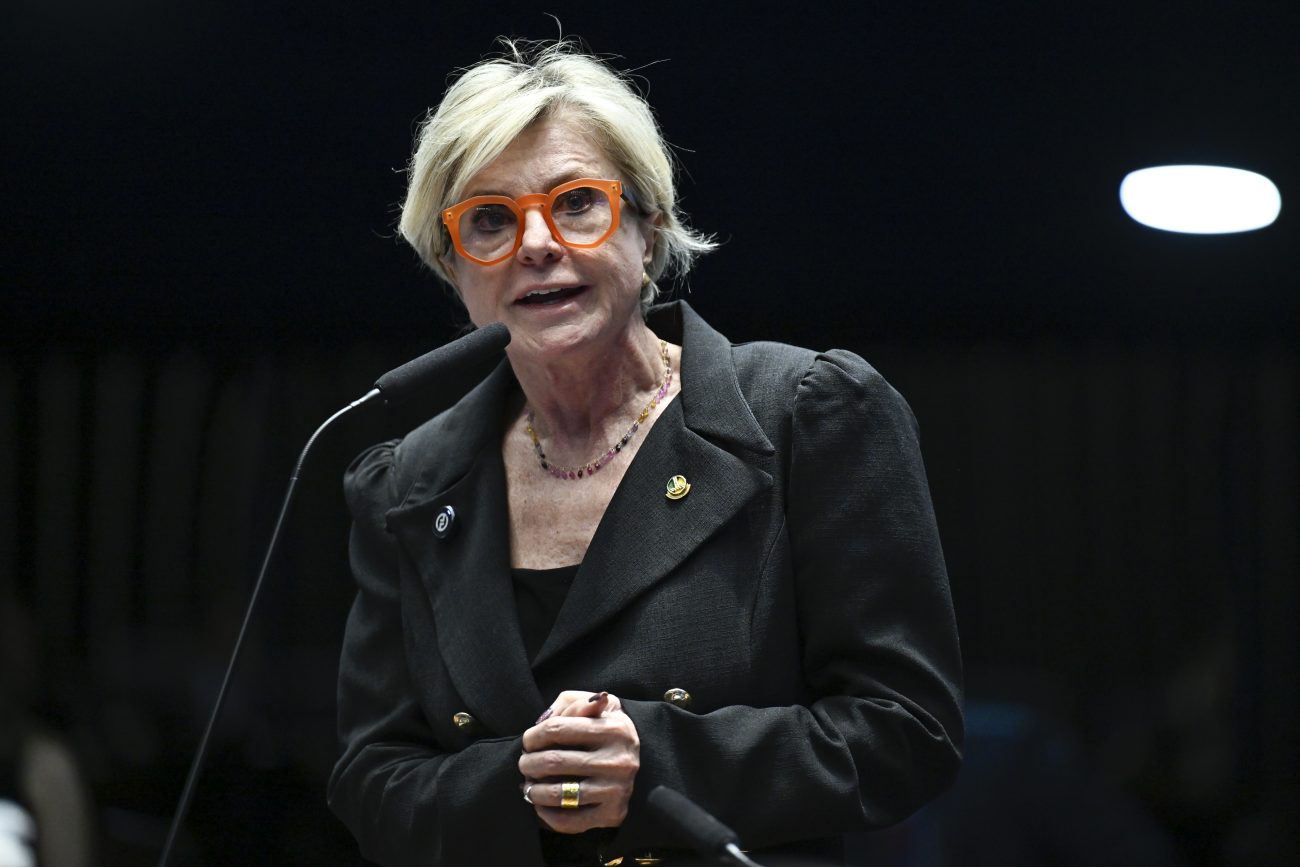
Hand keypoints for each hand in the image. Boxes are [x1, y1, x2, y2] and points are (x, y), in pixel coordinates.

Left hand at [519, 690, 639, 833]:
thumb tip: (546, 718)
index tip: (528, 741)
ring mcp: (616, 789)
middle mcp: (618, 760)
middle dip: (528, 763)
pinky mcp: (612, 814)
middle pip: (553, 761)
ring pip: (558, 793)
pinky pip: (568, 821)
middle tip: (524, 763)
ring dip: (533, 789)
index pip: (556, 729)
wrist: (642, 761)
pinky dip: (546, 814)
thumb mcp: (598, 706)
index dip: (533, 736)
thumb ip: (571, 703)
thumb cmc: (608, 729)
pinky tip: (541, 804)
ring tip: (528, 785)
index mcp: (614, 728)